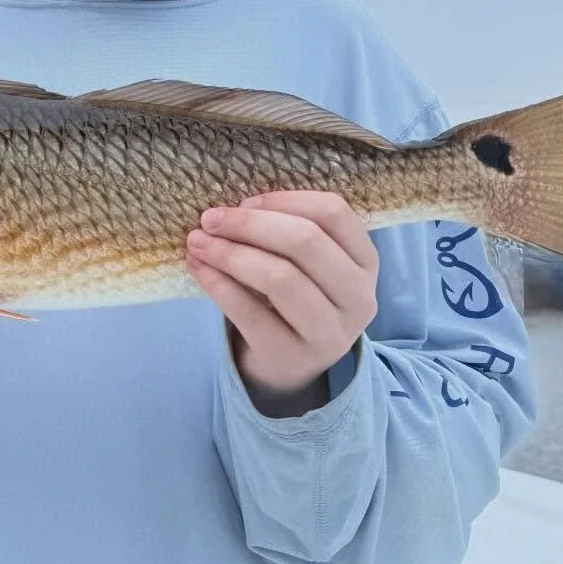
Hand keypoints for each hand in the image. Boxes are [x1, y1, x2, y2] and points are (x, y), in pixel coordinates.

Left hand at [186, 190, 377, 402]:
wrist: (291, 364)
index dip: (285, 199)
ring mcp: (331, 333)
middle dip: (250, 224)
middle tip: (210, 219)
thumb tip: (233, 210)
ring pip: (279, 277)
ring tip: (197, 242)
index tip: (245, 201)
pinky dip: (218, 284)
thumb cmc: (296, 294)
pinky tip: (198, 268)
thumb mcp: (304, 262)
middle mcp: (359, 297)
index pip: (333, 212)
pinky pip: (250, 313)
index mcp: (364, 261)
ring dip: (230, 253)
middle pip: (306, 242)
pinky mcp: (294, 357)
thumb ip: (282, 230)